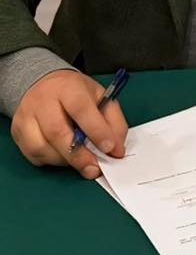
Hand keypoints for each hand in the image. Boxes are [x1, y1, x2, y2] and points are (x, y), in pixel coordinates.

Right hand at [10, 69, 127, 177]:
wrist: (45, 86)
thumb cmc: (77, 94)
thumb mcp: (102, 98)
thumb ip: (114, 122)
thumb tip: (117, 149)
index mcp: (68, 87)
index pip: (81, 109)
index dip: (97, 131)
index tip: (110, 149)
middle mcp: (42, 101)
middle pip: (57, 132)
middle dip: (79, 155)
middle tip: (95, 168)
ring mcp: (26, 117)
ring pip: (42, 147)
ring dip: (65, 160)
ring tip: (81, 160)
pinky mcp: (17, 132)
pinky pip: (34, 155)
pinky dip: (52, 161)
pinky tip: (64, 155)